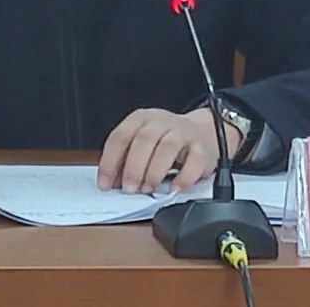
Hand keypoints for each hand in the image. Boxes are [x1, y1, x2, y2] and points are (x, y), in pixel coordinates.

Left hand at [97, 107, 239, 193]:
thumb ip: (127, 160)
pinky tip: (174, 189)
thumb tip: (112, 184)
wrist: (203, 132)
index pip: (120, 136)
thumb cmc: (165, 141)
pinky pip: (194, 160)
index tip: (106, 184)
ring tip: (149, 189)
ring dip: (154, 171)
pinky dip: (183, 177)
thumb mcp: (143, 144)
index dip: (110, 162)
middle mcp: (161, 122)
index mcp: (140, 119)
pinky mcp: (202, 147)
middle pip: (144, 139)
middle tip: (128, 189)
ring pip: (167, 147)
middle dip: (133, 167)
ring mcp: (183, 132)